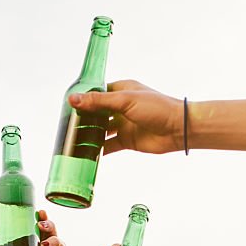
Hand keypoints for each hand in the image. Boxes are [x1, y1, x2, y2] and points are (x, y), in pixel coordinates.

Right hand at [69, 80, 183, 154]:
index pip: (97, 93)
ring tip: (72, 140)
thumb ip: (98, 102)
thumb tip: (73, 99)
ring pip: (101, 130)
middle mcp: (121, 107)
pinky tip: (86, 154)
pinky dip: (98, 150)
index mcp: (122, 90)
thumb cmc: (157, 108)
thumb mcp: (125, 101)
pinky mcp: (127, 140)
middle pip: (97, 112)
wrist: (178, 129)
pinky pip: (109, 146)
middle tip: (66, 125)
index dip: (84, 98)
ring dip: (89, 135)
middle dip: (83, 118)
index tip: (68, 105)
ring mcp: (124, 124)